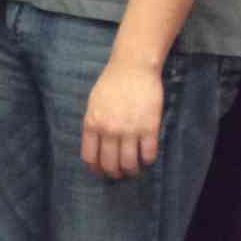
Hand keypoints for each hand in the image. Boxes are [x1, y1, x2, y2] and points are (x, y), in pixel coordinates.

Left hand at [81, 59, 163, 178]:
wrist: (133, 67)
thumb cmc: (111, 82)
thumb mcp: (93, 103)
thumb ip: (93, 124)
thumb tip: (95, 146)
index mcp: (92, 123)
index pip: (90, 157)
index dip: (96, 168)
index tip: (102, 171)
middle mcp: (109, 130)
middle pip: (110, 165)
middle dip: (115, 173)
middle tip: (120, 173)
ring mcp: (130, 130)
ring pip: (129, 164)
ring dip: (132, 170)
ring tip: (134, 168)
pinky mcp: (149, 128)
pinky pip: (148, 154)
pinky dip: (147, 160)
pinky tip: (146, 156)